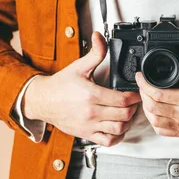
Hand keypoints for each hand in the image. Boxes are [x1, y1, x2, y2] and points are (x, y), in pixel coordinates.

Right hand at [23, 31, 140, 145]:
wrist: (43, 101)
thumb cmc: (60, 85)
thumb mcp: (79, 66)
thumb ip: (95, 53)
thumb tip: (99, 37)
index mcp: (91, 95)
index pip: (122, 99)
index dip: (134, 96)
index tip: (136, 93)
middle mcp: (91, 112)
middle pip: (124, 115)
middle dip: (133, 108)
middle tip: (134, 102)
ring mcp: (89, 125)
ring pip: (118, 129)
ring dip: (127, 122)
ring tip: (127, 113)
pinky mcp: (86, 134)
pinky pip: (108, 141)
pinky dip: (117, 136)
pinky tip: (118, 127)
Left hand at [135, 52, 178, 137]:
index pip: (158, 94)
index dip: (144, 84)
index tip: (140, 76)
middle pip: (152, 107)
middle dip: (142, 94)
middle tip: (142, 84)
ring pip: (154, 120)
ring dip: (146, 108)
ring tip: (146, 96)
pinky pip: (162, 131)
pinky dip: (154, 121)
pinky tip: (155, 111)